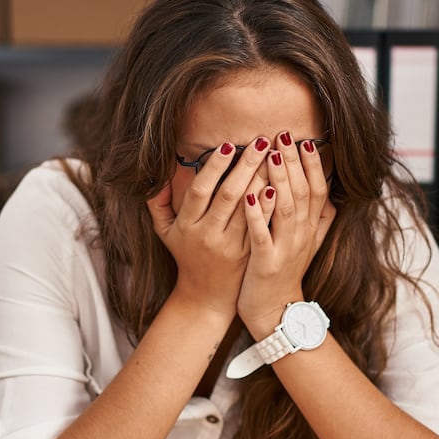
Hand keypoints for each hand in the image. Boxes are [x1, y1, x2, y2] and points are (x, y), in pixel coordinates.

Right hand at [147, 136, 272, 318]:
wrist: (205, 297)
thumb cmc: (186, 256)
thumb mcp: (165, 232)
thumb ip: (158, 204)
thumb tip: (158, 179)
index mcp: (187, 226)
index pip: (200, 191)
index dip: (214, 168)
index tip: (227, 146)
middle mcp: (208, 235)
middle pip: (229, 195)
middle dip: (245, 166)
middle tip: (260, 141)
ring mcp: (230, 246)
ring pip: (248, 209)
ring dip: (263, 180)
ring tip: (275, 156)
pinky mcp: (248, 254)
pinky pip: (261, 225)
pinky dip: (271, 205)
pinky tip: (280, 186)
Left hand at [238, 132, 335, 335]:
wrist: (276, 313)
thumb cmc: (285, 273)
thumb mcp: (308, 245)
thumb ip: (320, 220)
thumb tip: (331, 194)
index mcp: (310, 229)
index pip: (317, 189)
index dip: (313, 165)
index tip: (306, 140)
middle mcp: (302, 236)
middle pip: (302, 192)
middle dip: (294, 162)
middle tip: (284, 135)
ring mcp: (285, 249)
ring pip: (285, 209)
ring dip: (279, 180)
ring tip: (271, 154)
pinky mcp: (266, 263)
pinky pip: (262, 235)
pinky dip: (257, 214)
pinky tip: (250, 195)